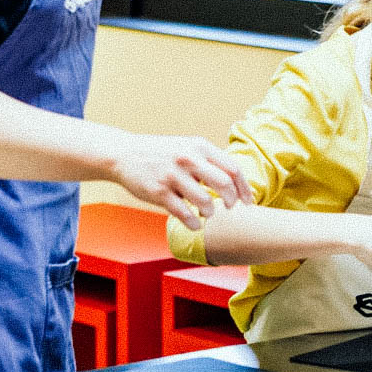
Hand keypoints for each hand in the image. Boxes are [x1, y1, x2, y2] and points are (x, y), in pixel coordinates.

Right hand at [110, 134, 250, 228]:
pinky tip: (194, 224)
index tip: (247, 202)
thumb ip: (210, 160)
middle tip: (228, 207)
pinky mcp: (158, 192)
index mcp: (200, 147)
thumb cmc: (162, 154)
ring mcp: (172, 175)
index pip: (233, 169)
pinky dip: (193, 223)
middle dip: (231, 200)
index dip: (244, 189)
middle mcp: (188, 159)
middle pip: (224, 184)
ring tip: (206, 213)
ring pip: (205, 201)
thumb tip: (236, 182)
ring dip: (210, 212)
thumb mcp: (188, 147)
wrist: (124, 154)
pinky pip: (184, 213)